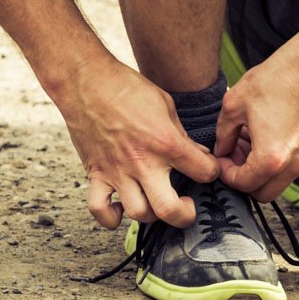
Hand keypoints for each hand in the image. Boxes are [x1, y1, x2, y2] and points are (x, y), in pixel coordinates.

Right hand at [55, 57, 218, 228]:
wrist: (87, 82)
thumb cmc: (127, 88)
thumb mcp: (166, 105)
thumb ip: (182, 135)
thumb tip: (198, 155)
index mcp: (165, 142)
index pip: (203, 172)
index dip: (211, 172)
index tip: (206, 169)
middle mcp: (142, 162)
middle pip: (169, 210)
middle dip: (185, 215)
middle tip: (186, 206)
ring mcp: (117, 171)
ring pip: (138, 213)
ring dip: (151, 213)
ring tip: (154, 202)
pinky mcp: (95, 174)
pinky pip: (99, 209)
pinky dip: (110, 217)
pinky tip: (120, 210)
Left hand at [214, 45, 298, 201]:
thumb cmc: (276, 79)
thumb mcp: (234, 105)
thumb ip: (223, 136)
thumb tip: (221, 151)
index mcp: (271, 158)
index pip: (243, 185)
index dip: (226, 174)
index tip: (221, 159)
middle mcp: (294, 165)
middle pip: (263, 193)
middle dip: (244, 179)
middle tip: (234, 156)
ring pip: (279, 181)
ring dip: (261, 171)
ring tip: (249, 141)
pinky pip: (293, 167)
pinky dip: (278, 161)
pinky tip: (267, 135)